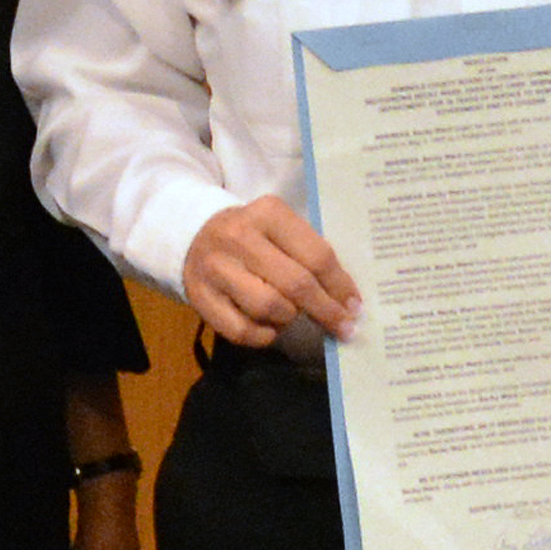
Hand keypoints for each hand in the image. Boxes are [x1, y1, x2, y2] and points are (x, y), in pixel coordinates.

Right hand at [179, 196, 359, 350]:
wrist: (195, 235)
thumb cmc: (254, 236)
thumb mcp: (282, 229)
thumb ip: (311, 255)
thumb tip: (347, 301)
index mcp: (268, 213)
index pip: (316, 255)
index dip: (340, 286)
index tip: (355, 307)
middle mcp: (240, 237)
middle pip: (296, 284)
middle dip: (326, 311)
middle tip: (343, 328)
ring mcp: (216, 269)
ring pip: (269, 308)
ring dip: (289, 319)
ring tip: (292, 316)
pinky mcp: (200, 297)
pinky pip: (242, 331)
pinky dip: (264, 335)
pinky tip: (270, 327)